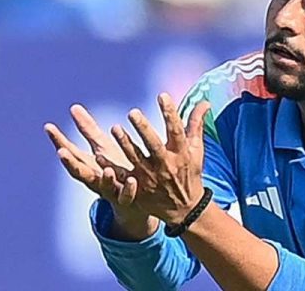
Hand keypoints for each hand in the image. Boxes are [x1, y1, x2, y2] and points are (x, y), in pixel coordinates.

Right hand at [44, 104, 145, 222]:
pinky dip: (128, 189)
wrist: (133, 201)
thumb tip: (73, 107)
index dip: (58, 140)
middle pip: (79, 172)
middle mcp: (95, 178)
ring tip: (107, 169)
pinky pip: (126, 195)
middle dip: (70, 162)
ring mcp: (110, 190)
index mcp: (88, 165)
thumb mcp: (102, 146)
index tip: (48, 127)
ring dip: (105, 178)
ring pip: (104, 186)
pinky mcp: (126, 198)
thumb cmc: (114, 168)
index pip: (70, 151)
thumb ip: (87, 129)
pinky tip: (131, 180)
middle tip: (61, 152)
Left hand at [96, 93, 210, 225]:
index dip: (170, 113)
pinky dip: (111, 169)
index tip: (162, 95)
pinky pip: (122, 178)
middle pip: (153, 145)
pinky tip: (99, 158)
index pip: (176, 130)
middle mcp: (166, 164)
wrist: (186, 209)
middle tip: (132, 112)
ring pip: (135, 159)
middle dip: (143, 129)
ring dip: (124, 144)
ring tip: (115, 128)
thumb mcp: (196, 150)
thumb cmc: (189, 172)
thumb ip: (196, 124)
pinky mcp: (139, 189)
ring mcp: (151, 177)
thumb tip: (205, 102)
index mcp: (180, 152)